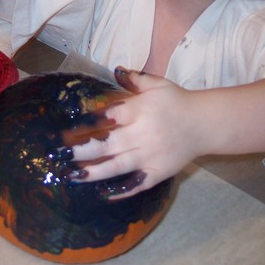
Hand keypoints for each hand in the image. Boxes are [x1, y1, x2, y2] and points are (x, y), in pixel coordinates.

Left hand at [65, 68, 198, 197]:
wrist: (204, 123)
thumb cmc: (176, 101)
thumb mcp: (157, 84)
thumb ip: (134, 79)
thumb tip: (115, 70)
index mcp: (140, 110)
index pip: (109, 116)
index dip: (88, 122)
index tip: (68, 129)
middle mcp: (142, 134)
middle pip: (107, 144)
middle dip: (82, 150)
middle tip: (60, 154)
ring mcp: (149, 156)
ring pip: (117, 166)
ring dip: (93, 172)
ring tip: (72, 175)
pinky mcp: (157, 172)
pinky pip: (136, 184)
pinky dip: (121, 190)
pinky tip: (103, 193)